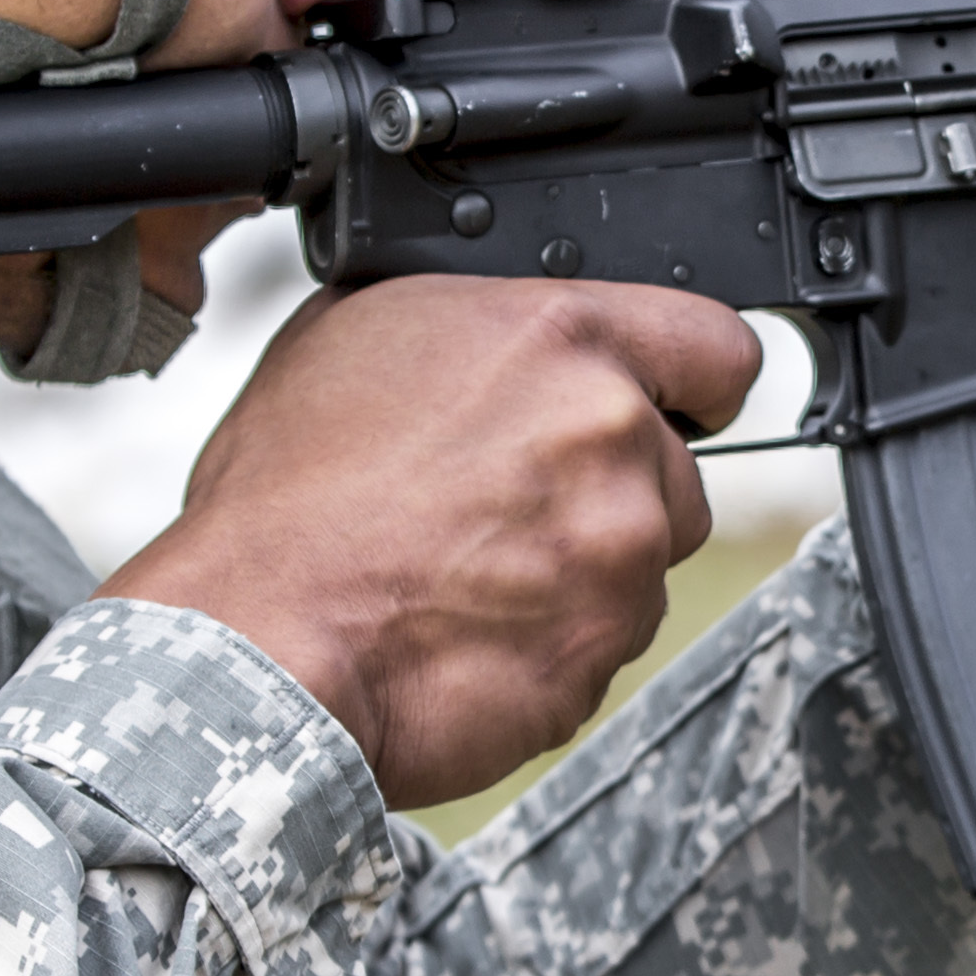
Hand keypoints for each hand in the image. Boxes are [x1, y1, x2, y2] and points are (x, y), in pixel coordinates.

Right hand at [102, 277, 763, 804]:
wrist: (258, 646)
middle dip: (608, 490)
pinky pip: (603, 643)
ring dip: (580, 571)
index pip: (717, 345)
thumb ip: (467, 323)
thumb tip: (501, 332)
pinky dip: (552, 642)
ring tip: (466, 574)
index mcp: (559, 341)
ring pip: (639, 562)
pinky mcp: (605, 652)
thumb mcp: (349, 339)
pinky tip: (465, 630)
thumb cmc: (284, 505)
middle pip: (673, 469)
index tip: (674, 404)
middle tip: (503, 509)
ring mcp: (619, 554)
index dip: (691, 381)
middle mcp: (610, 438)